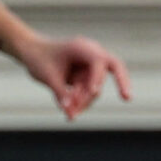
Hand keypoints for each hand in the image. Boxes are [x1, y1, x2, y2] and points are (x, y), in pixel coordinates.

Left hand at [17, 34, 131, 121]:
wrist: (32, 53)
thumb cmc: (39, 58)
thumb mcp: (47, 76)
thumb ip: (61, 92)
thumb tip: (71, 112)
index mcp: (82, 48)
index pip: (99, 61)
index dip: (98, 77)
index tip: (94, 91)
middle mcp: (91, 55)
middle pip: (114, 68)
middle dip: (122, 82)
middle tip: (128, 98)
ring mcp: (91, 67)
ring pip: (96, 90)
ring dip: (84, 102)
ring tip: (68, 113)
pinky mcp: (87, 78)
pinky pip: (88, 95)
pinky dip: (80, 104)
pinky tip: (70, 113)